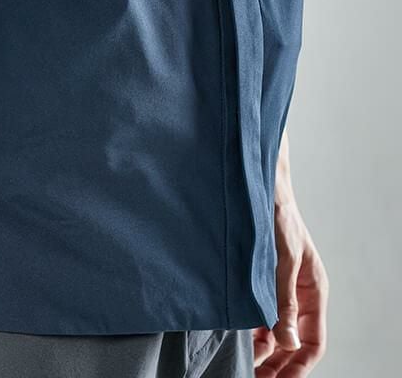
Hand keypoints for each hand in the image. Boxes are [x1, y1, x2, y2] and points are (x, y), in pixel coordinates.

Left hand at [253, 145, 327, 376]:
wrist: (255, 185)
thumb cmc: (274, 215)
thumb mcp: (282, 259)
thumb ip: (283, 300)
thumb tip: (286, 343)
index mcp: (312, 290)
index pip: (311, 342)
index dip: (297, 367)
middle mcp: (296, 292)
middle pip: (291, 341)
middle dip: (277, 364)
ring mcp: (276, 286)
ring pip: (273, 329)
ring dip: (260, 348)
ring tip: (242, 363)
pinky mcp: (257, 278)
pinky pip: (256, 312)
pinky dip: (249, 327)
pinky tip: (234, 336)